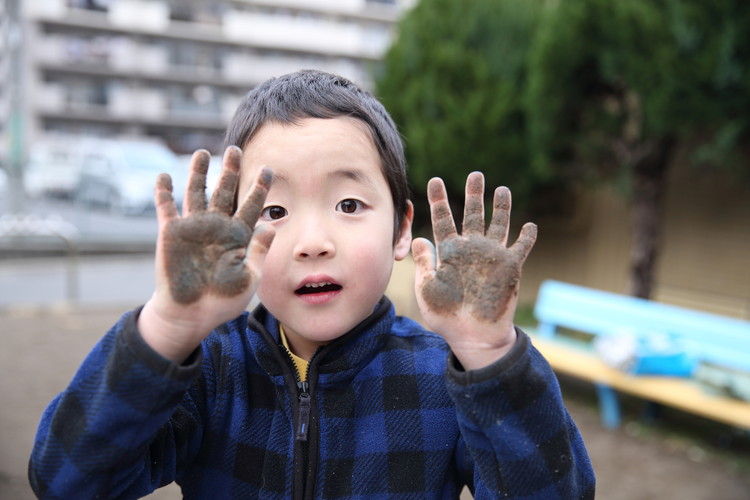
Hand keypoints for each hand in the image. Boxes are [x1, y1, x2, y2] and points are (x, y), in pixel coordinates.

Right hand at [138, 147, 274, 361]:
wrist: (192, 315)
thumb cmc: (223, 301)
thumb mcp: (249, 277)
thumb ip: (258, 251)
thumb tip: (270, 225)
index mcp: (238, 236)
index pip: (251, 205)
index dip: (259, 187)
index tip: (268, 168)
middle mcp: (216, 227)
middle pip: (224, 191)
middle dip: (229, 170)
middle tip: (235, 150)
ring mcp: (193, 228)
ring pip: (196, 193)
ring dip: (198, 174)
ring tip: (202, 153)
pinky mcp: (171, 234)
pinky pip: (166, 208)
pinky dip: (164, 192)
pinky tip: (164, 176)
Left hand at [412, 172, 536, 369]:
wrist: (472, 336)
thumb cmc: (445, 316)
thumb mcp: (428, 289)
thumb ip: (425, 264)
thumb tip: (419, 239)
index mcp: (449, 251)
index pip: (443, 219)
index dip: (439, 200)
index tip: (434, 180)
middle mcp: (471, 249)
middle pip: (473, 214)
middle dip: (474, 194)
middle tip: (476, 174)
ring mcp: (492, 256)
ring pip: (498, 224)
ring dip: (501, 207)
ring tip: (502, 189)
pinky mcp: (510, 267)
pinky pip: (521, 247)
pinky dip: (527, 236)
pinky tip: (529, 224)